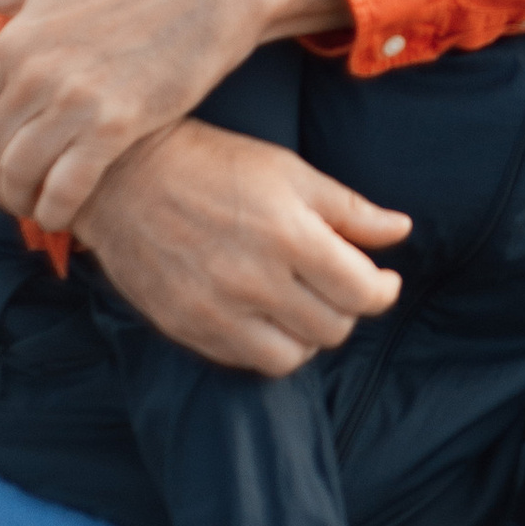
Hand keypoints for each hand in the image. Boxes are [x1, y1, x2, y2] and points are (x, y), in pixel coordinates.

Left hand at [0, 0, 347, 227]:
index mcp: (13, 41)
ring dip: (21, 202)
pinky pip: (65, 188)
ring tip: (36, 208)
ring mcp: (73, 99)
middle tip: (14, 196)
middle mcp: (34, 72)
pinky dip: (56, 212)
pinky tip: (63, 217)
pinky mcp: (115, 125)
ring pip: (19, 175)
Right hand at [76, 122, 405, 375]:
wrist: (123, 178)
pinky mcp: (186, 329)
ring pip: (292, 356)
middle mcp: (255, 281)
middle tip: (338, 286)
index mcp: (289, 235)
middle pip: (333, 328)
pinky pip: (245, 361)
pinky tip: (264, 315)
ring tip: (302, 305)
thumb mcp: (288, 172)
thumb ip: (349, 208)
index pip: (362, 293)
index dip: (382, 290)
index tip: (381, 280)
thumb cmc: (213, 164)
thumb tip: (401, 230)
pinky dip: (266, 345)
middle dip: (347, 308)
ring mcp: (217, 311)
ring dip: (307, 335)